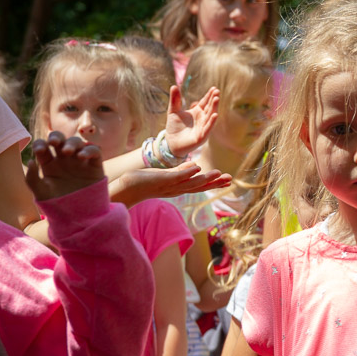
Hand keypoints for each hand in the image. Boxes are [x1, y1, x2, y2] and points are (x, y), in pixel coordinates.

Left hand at [25, 132, 102, 200]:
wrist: (78, 217)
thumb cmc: (58, 206)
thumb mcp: (40, 193)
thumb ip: (31, 178)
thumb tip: (30, 161)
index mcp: (49, 164)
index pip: (43, 147)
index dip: (40, 144)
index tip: (39, 150)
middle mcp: (64, 160)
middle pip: (60, 140)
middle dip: (56, 137)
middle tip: (53, 143)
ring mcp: (80, 162)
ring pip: (77, 142)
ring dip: (71, 143)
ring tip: (68, 152)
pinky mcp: (94, 166)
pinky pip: (94, 151)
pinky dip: (89, 150)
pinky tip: (82, 156)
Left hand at [109, 161, 231, 206]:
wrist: (126, 188)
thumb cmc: (145, 181)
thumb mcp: (166, 176)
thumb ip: (181, 172)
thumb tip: (196, 166)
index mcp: (179, 187)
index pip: (200, 185)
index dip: (214, 183)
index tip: (228, 180)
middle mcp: (177, 189)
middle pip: (200, 186)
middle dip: (215, 183)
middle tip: (229, 179)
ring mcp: (169, 185)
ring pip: (191, 183)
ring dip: (205, 179)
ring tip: (218, 173)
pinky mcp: (160, 180)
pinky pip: (176, 177)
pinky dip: (187, 172)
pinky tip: (197, 167)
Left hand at [165, 85, 219, 158]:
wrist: (170, 142)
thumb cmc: (174, 127)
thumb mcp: (173, 111)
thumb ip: (175, 100)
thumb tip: (174, 86)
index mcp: (197, 112)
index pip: (205, 102)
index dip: (209, 96)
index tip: (214, 88)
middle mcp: (202, 119)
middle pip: (210, 108)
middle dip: (213, 100)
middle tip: (217, 91)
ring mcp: (203, 128)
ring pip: (211, 117)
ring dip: (214, 108)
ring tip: (217, 99)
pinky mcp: (202, 136)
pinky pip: (208, 128)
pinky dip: (212, 122)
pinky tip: (216, 115)